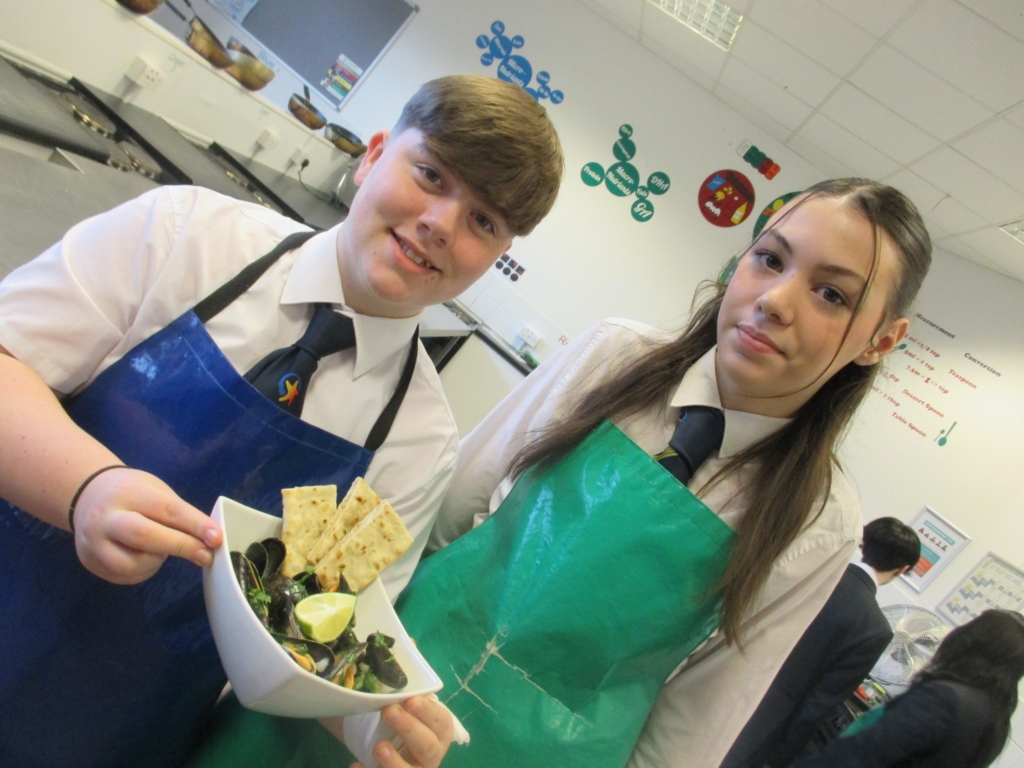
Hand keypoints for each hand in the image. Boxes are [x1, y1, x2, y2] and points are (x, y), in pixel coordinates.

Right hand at [72, 467, 221, 583]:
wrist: (86, 495)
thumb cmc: (132, 492)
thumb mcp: (155, 490)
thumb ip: (178, 513)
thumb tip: (209, 539)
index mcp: (128, 493)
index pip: (166, 510)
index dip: (195, 525)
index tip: (217, 538)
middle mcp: (105, 518)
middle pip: (145, 536)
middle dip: (181, 547)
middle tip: (206, 556)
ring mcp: (93, 542)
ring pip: (132, 564)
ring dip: (157, 562)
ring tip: (161, 551)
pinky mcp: (90, 562)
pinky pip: (124, 576)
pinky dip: (143, 571)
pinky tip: (145, 558)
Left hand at [351, 697, 453, 767]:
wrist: (389, 748)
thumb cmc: (402, 722)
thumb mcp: (404, 709)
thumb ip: (399, 698)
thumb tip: (376, 680)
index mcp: (438, 733)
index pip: (441, 722)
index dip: (428, 712)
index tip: (411, 700)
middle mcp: (430, 755)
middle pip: (428, 746)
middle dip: (409, 728)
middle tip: (388, 711)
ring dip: (395, 761)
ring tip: (378, 747)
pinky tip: (356, 765)